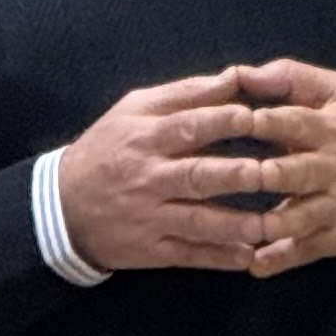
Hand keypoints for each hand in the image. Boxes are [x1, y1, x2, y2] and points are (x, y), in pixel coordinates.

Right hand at [58, 74, 281, 272]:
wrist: (62, 207)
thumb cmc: (109, 148)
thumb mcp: (134, 109)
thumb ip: (186, 93)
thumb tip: (234, 76)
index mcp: (146, 137)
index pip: (189, 126)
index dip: (225, 121)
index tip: (258, 117)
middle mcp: (149, 177)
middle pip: (198, 176)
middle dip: (236, 175)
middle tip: (272, 172)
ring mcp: (151, 217)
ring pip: (199, 222)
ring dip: (236, 225)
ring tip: (271, 224)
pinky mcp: (152, 250)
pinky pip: (190, 255)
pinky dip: (219, 258)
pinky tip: (249, 257)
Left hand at [223, 61, 335, 275]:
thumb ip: (292, 77)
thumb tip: (242, 72)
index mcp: (329, 129)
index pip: (292, 122)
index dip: (260, 122)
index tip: (227, 120)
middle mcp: (331, 168)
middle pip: (291, 172)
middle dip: (259, 175)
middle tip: (223, 175)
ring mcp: (335, 206)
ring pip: (297, 218)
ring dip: (264, 224)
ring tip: (231, 227)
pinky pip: (306, 251)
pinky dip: (280, 260)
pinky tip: (254, 264)